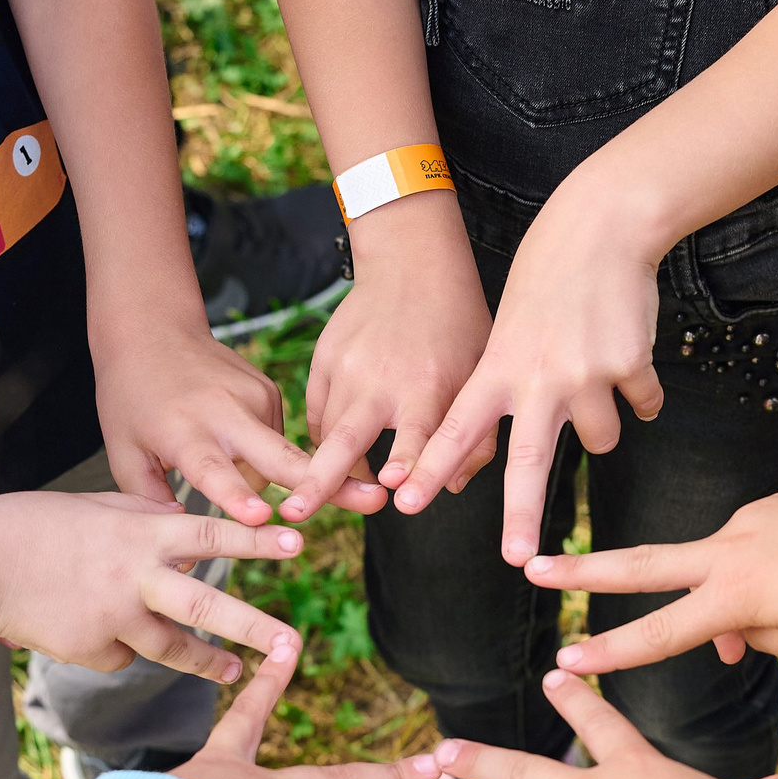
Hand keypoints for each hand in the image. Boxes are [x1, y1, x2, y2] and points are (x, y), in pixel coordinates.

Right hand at [0, 492, 308, 723]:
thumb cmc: (33, 526)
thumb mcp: (98, 510)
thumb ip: (146, 519)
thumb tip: (184, 524)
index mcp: (140, 534)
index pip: (212, 533)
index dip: (256, 539)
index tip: (299, 543)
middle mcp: (134, 577)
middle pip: (207, 607)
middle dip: (254, 627)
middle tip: (293, 644)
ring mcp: (114, 618)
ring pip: (172, 648)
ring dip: (208, 663)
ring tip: (236, 672)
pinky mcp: (92, 649)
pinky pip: (122, 656)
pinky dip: (119, 647)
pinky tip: (91, 631)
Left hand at [95, 322, 387, 526]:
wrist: (152, 330)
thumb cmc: (131, 398)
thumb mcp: (123, 451)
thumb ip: (151, 502)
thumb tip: (185, 558)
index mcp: (184, 432)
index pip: (215, 470)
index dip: (239, 496)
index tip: (264, 516)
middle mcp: (225, 414)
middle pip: (282, 457)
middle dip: (328, 481)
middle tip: (374, 500)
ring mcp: (254, 399)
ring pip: (281, 459)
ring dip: (271, 476)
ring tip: (225, 452)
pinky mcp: (270, 391)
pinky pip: (275, 440)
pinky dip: (259, 451)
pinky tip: (231, 434)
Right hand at [280, 225, 494, 519]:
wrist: (412, 264)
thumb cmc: (458, 326)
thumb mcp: (480, 374)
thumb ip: (476, 436)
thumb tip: (451, 486)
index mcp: (428, 385)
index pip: (417, 435)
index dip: (406, 463)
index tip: (393, 492)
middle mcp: (382, 381)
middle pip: (347, 439)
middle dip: (322, 480)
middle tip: (296, 513)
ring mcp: (347, 369)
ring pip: (325, 433)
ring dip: (322, 469)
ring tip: (305, 501)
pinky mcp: (324, 359)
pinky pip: (315, 411)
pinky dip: (322, 438)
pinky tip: (332, 454)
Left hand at [393, 184, 663, 561]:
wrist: (602, 227)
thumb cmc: (546, 279)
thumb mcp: (505, 331)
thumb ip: (500, 390)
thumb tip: (497, 457)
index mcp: (497, 369)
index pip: (456, 429)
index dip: (431, 468)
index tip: (404, 503)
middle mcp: (537, 379)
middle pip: (527, 463)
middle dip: (522, 516)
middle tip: (516, 559)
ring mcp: (586, 374)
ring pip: (600, 440)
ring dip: (601, 423)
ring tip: (594, 375)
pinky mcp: (631, 365)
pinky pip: (644, 407)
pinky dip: (642, 395)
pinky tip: (630, 355)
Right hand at [522, 484, 777, 674]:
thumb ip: (752, 639)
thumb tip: (725, 630)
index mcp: (735, 593)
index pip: (659, 631)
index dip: (611, 652)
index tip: (565, 659)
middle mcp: (730, 548)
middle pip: (640, 562)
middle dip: (585, 568)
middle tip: (532, 565)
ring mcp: (749, 519)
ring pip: (717, 569)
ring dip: (732, 602)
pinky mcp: (773, 506)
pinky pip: (751, 552)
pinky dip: (763, 578)